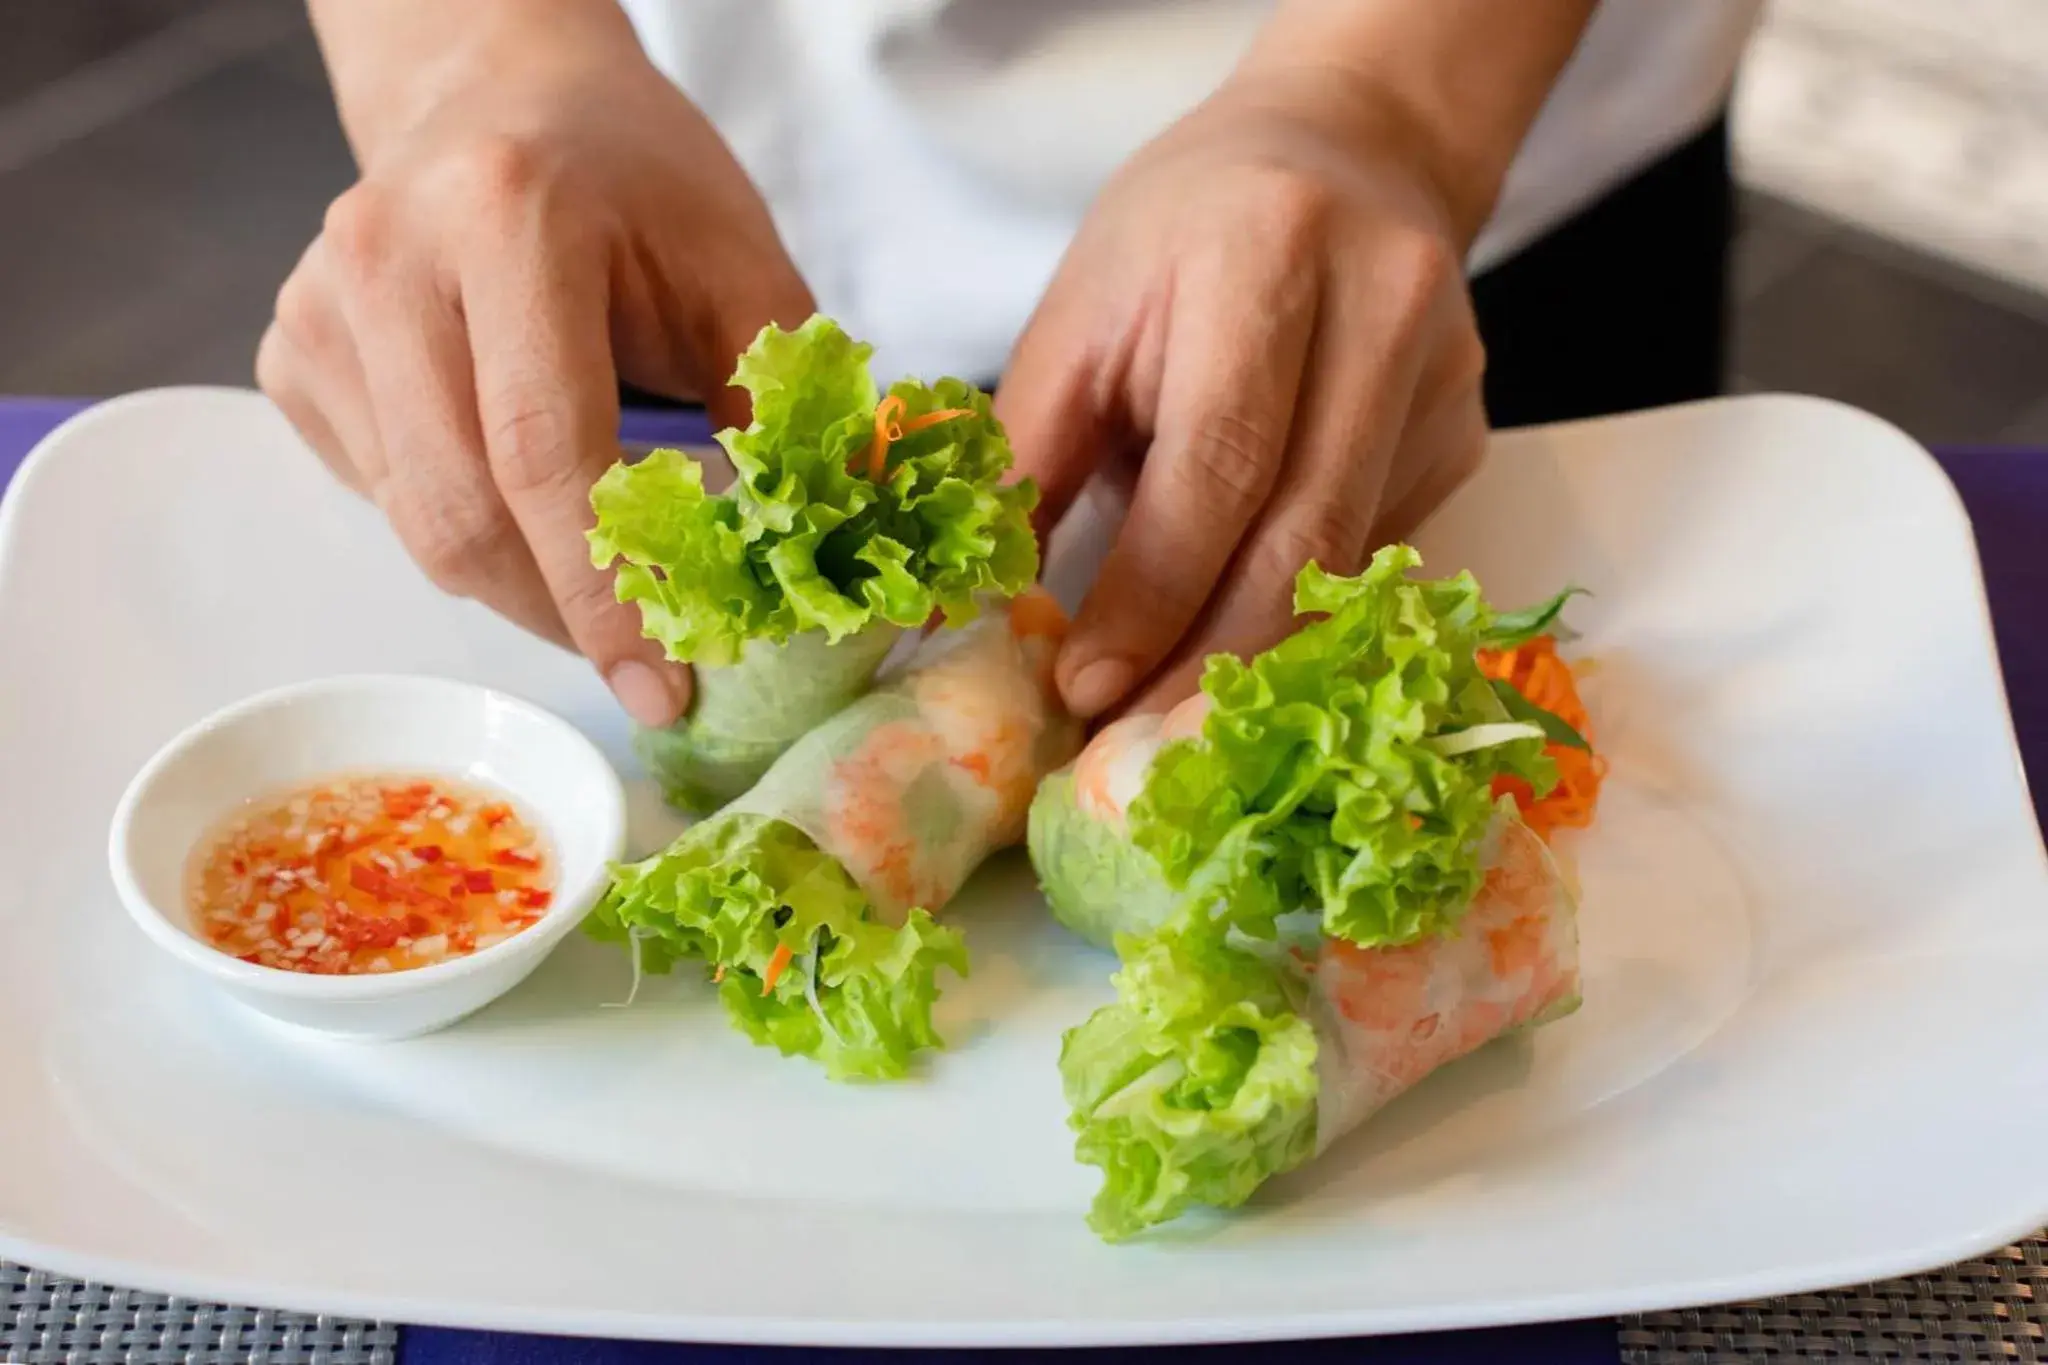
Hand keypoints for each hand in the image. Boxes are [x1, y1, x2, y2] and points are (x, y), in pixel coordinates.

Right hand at [258, 1, 812, 726]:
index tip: (665, 687)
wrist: (506, 96)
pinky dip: (463, 530)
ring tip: (599, 572)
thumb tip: (801, 569)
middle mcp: (388, 258)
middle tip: (645, 658)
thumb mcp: (743, 272)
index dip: (607, 594)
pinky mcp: (290, 351)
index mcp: (508, 219)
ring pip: (415, 526)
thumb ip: (779, 414)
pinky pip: (380, 498)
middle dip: (563, 617)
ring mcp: (319, 307)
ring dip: (520, 584)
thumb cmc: (639, 185)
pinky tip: (518, 489)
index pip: (545, 451)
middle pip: (461, 513)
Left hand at [999, 68, 1491, 720]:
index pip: (1216, 464)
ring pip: (1347, 569)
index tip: (1083, 688)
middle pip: (1304, 539)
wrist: (1349, 154)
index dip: (1151, 594)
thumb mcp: (1083, 311)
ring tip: (1162, 725)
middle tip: (1125, 749)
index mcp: (1264, 254)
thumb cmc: (1185, 233)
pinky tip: (1233, 641)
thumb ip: (1032, 453)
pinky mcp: (1468, 432)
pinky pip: (1372, 557)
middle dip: (1206, 665)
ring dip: (1251, 663)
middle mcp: (1382, 311)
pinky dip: (1294, 613)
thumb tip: (982, 609)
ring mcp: (1444, 379)